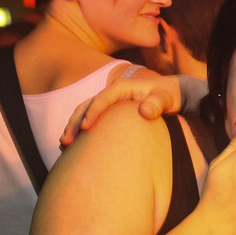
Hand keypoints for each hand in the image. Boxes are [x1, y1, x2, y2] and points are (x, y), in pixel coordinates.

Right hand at [60, 74, 206, 147]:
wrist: (172, 94)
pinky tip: (76, 146)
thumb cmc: (169, 96)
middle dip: (74, 123)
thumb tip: (145, 111)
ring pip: (85, 113)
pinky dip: (81, 130)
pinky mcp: (110, 112)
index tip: (85, 128)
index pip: (101, 99)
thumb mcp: (166, 98)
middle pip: (86, 106)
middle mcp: (111, 93)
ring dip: (73, 128)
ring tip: (63, 145)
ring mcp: (109, 102)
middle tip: (65, 142)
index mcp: (121, 88)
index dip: (92, 113)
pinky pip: (92, 119)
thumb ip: (157, 103)